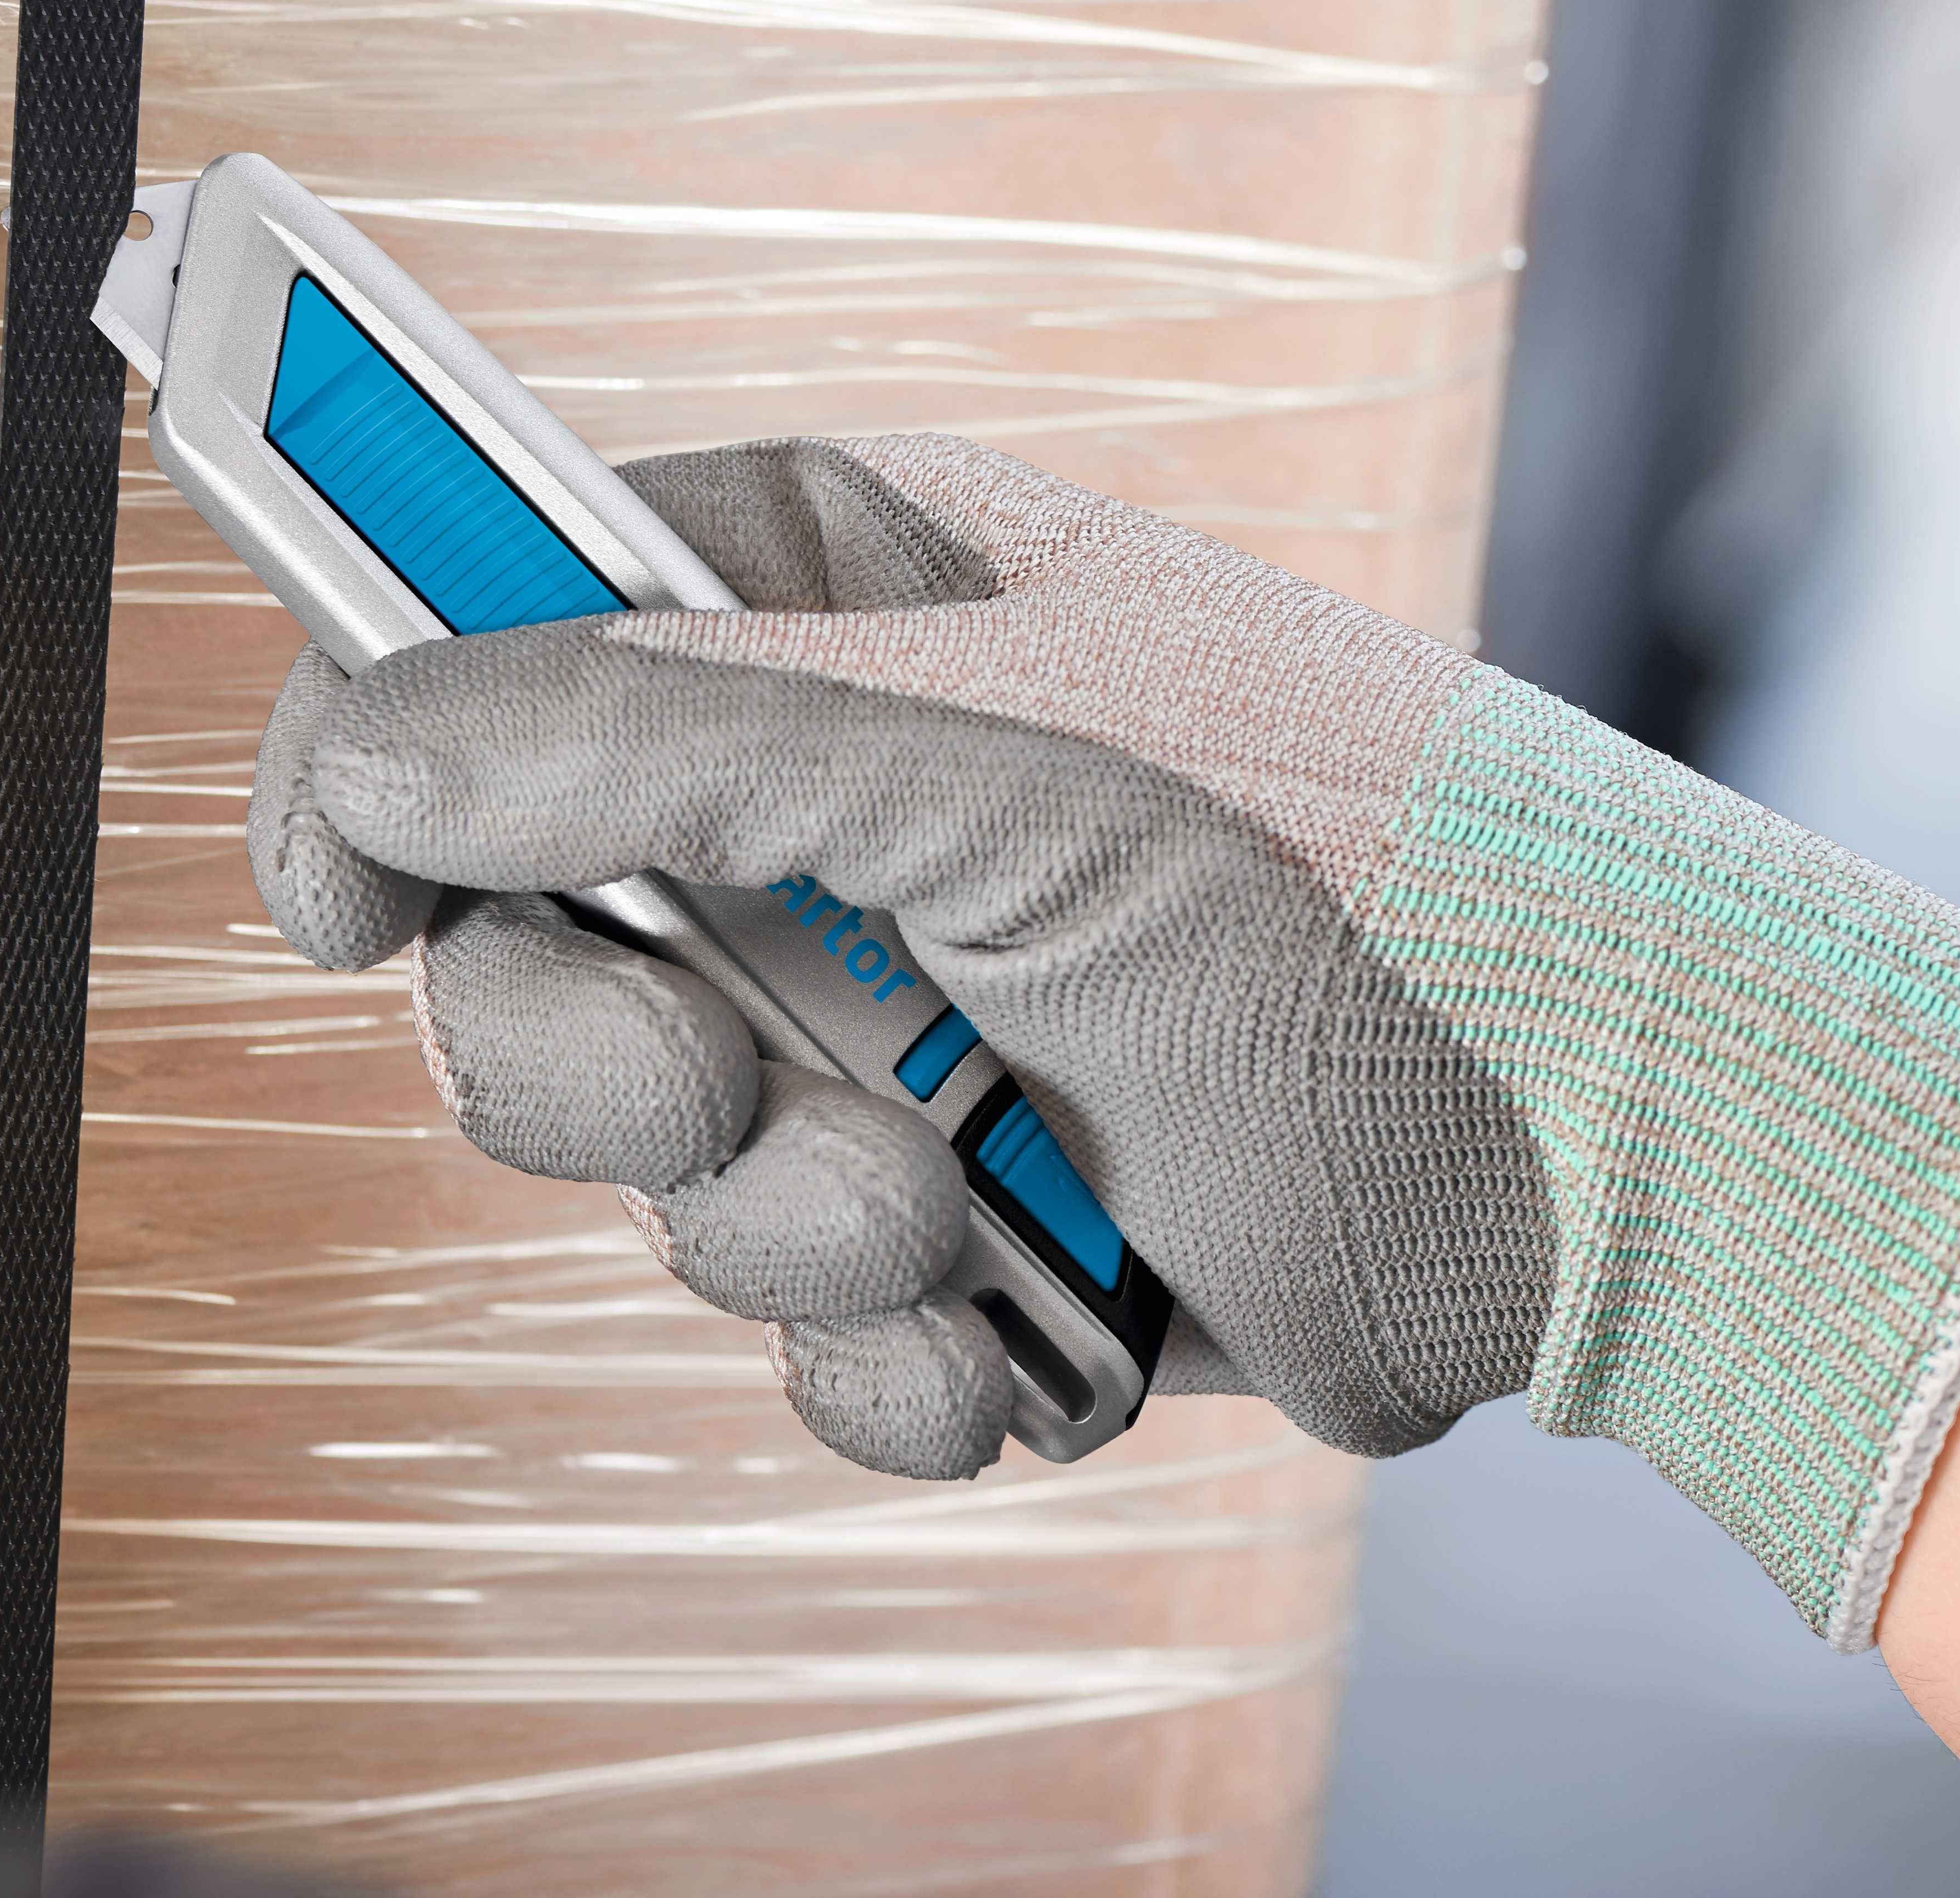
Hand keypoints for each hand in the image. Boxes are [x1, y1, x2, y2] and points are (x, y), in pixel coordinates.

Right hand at [249, 435, 1959, 1643]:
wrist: (1622, 1154)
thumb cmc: (1358, 881)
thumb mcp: (996, 759)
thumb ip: (654, 728)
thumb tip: (367, 735)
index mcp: (841, 602)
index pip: (502, 616)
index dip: (384, 745)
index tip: (337, 899)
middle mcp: (849, 802)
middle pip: (530, 936)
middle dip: (613, 1060)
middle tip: (739, 1082)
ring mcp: (902, 1016)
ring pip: (654, 1166)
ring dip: (790, 1224)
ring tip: (964, 1205)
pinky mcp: (969, 1213)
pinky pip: (799, 1327)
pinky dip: (900, 1357)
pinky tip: (1032, 1325)